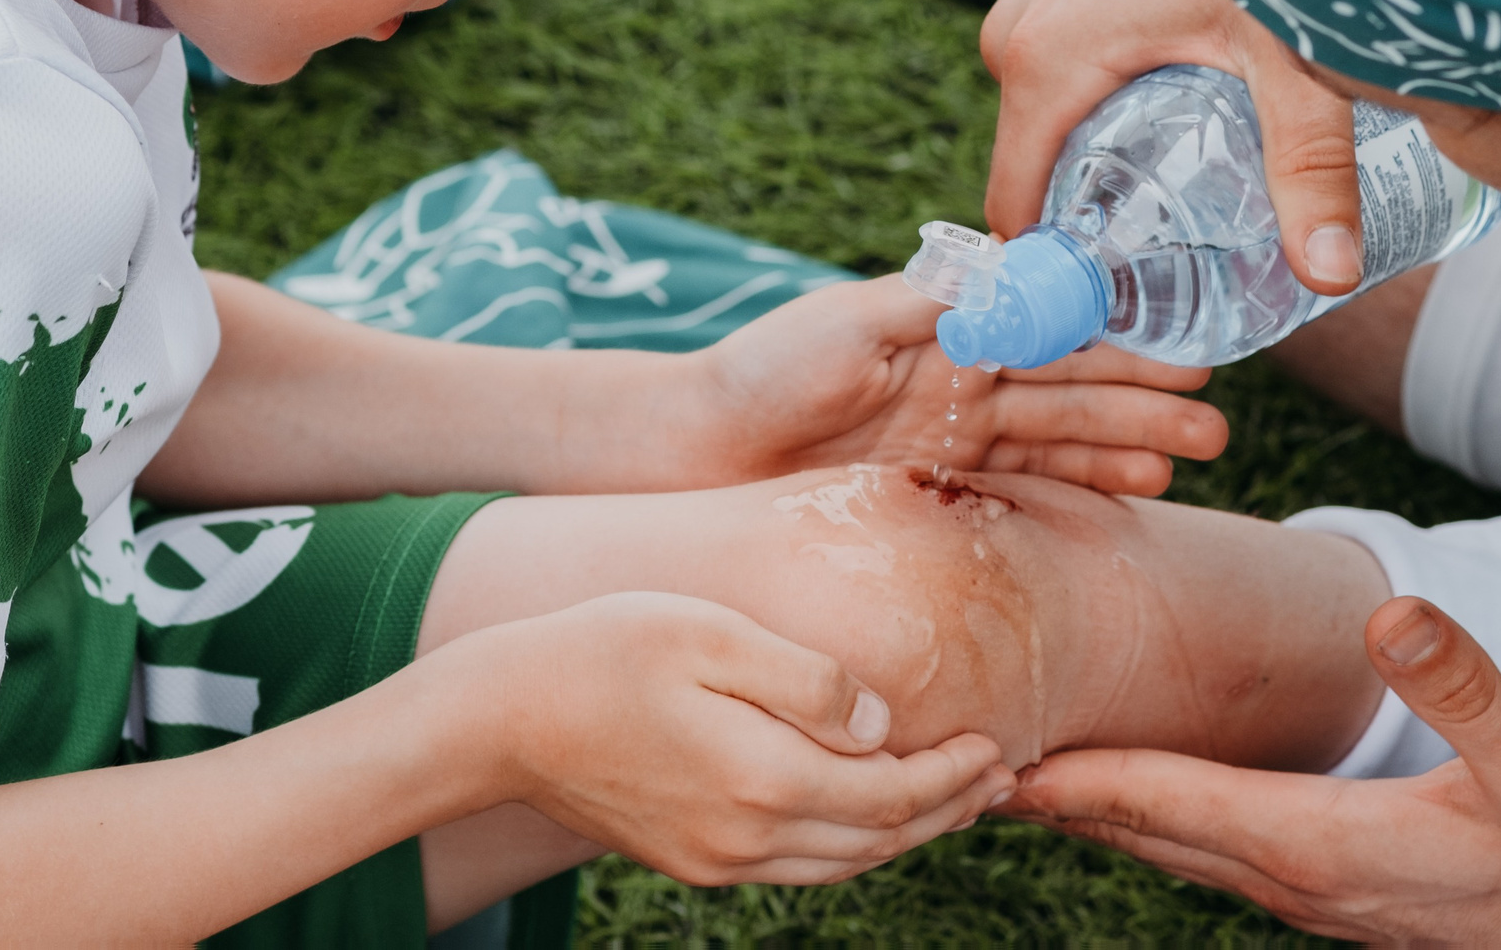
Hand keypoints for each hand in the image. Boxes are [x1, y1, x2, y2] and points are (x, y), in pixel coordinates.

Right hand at [457, 591, 1014, 885]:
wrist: (499, 720)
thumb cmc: (603, 651)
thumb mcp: (712, 634)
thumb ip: (806, 680)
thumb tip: (880, 726)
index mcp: (763, 779)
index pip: (892, 795)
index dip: (954, 774)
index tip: (997, 744)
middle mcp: (747, 838)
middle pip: (879, 841)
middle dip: (948, 810)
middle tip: (1001, 778)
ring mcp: (717, 859)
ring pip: (842, 865)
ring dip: (905, 835)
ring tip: (953, 800)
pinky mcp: (692, 860)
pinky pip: (797, 867)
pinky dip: (851, 845)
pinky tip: (866, 812)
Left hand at [689, 276, 1226, 494]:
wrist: (699, 453)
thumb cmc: (764, 372)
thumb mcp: (850, 322)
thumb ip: (933, 303)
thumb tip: (1010, 267)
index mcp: (947, 328)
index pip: (1049, 329)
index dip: (1116, 341)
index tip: (1181, 349)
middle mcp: (961, 382)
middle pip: (1069, 389)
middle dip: (1142, 403)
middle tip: (1215, 421)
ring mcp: (954, 440)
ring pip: (1060, 442)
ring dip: (1127, 449)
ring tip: (1191, 463)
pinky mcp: (937, 495)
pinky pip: (1025, 491)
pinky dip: (1080, 491)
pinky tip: (1134, 496)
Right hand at [980, 0, 1368, 294]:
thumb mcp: (1292, 55)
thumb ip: (1310, 166)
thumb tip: (1330, 273)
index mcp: (1046, 58)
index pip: (1015, 207)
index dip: (1058, 276)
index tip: (1114, 322)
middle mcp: (1025, 25)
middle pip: (1045, 167)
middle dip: (1104, 225)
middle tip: (1187, 274)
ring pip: (1065, 115)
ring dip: (1118, 162)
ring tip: (1200, 208)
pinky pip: (1080, 67)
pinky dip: (1125, 104)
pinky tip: (1198, 125)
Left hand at [1004, 596, 1500, 943]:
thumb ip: (1464, 687)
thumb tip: (1395, 613)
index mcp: (1320, 842)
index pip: (1166, 802)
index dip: (1075, 776)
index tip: (989, 754)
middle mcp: (1294, 878)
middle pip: (1144, 830)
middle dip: (1054, 794)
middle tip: (958, 754)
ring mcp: (1310, 895)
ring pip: (1173, 847)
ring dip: (1096, 811)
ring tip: (1020, 771)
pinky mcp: (1332, 892)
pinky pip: (1214, 854)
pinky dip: (1155, 821)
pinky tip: (1140, 797)